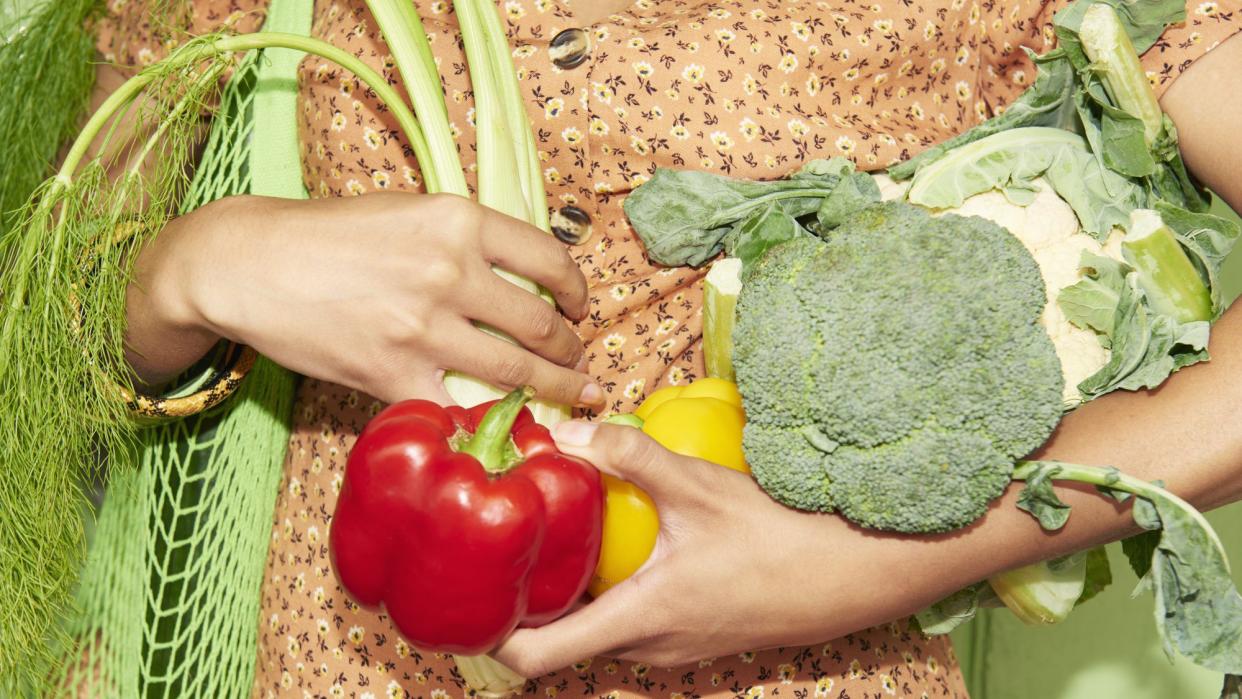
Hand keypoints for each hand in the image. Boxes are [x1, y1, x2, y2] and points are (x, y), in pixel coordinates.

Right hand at [125, 192, 601, 405]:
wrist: (249, 264)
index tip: (581, 306)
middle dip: (571, 349)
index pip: (549, 258)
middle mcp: (449, 271)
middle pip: (541, 323)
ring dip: (555, 388)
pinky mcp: (393, 373)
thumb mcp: (407, 211)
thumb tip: (519, 274)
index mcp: (458, 221)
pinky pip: (458, 404)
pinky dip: (488, 417)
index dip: (577, 290)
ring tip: (572, 395)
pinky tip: (508, 422)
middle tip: (579, 361)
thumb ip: (463, 239)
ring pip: (516, 371)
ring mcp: (423, 327)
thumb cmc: (327, 235)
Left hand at [492, 423, 975, 674]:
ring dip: (570, 598)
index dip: (490, 634)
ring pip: (597, 635)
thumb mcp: (701, 487)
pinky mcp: (694, 637)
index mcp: (639, 621)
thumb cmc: (781, 536)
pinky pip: (630, 626)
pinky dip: (607, 596)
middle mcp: (648, 649)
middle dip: (527, 602)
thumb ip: (630, 456)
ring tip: (550, 541)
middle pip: (560, 645)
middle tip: (501, 547)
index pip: (536, 658)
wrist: (857, 575)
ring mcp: (674, 649)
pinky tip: (616, 548)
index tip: (467, 591)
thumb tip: (566, 429)